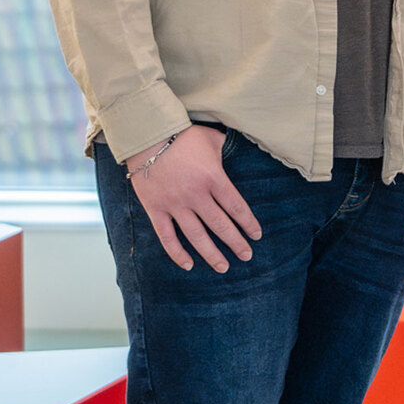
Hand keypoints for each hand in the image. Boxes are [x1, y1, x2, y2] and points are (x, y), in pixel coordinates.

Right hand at [124, 124, 261, 272]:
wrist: (147, 137)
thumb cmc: (182, 136)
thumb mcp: (212, 140)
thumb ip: (225, 152)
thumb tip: (237, 155)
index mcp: (214, 178)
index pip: (236, 207)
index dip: (248, 224)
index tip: (256, 236)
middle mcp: (196, 195)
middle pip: (220, 225)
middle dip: (235, 243)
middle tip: (247, 255)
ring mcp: (175, 204)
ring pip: (196, 236)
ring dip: (211, 254)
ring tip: (224, 267)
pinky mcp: (155, 209)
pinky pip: (167, 237)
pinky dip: (177, 253)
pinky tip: (189, 265)